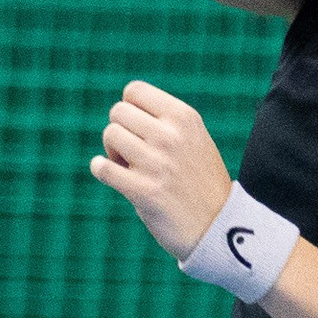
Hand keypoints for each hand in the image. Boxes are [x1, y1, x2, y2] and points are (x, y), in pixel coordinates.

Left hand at [90, 81, 232, 260]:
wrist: (218, 227)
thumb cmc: (200, 182)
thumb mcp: (194, 140)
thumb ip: (165, 121)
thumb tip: (122, 109)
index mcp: (185, 118)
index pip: (134, 91)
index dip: (129, 109)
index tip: (138, 130)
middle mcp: (172, 136)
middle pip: (118, 112)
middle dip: (119, 130)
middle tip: (132, 153)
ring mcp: (157, 164)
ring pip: (110, 135)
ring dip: (112, 152)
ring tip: (130, 167)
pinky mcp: (144, 191)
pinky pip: (102, 168)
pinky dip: (99, 169)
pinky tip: (109, 174)